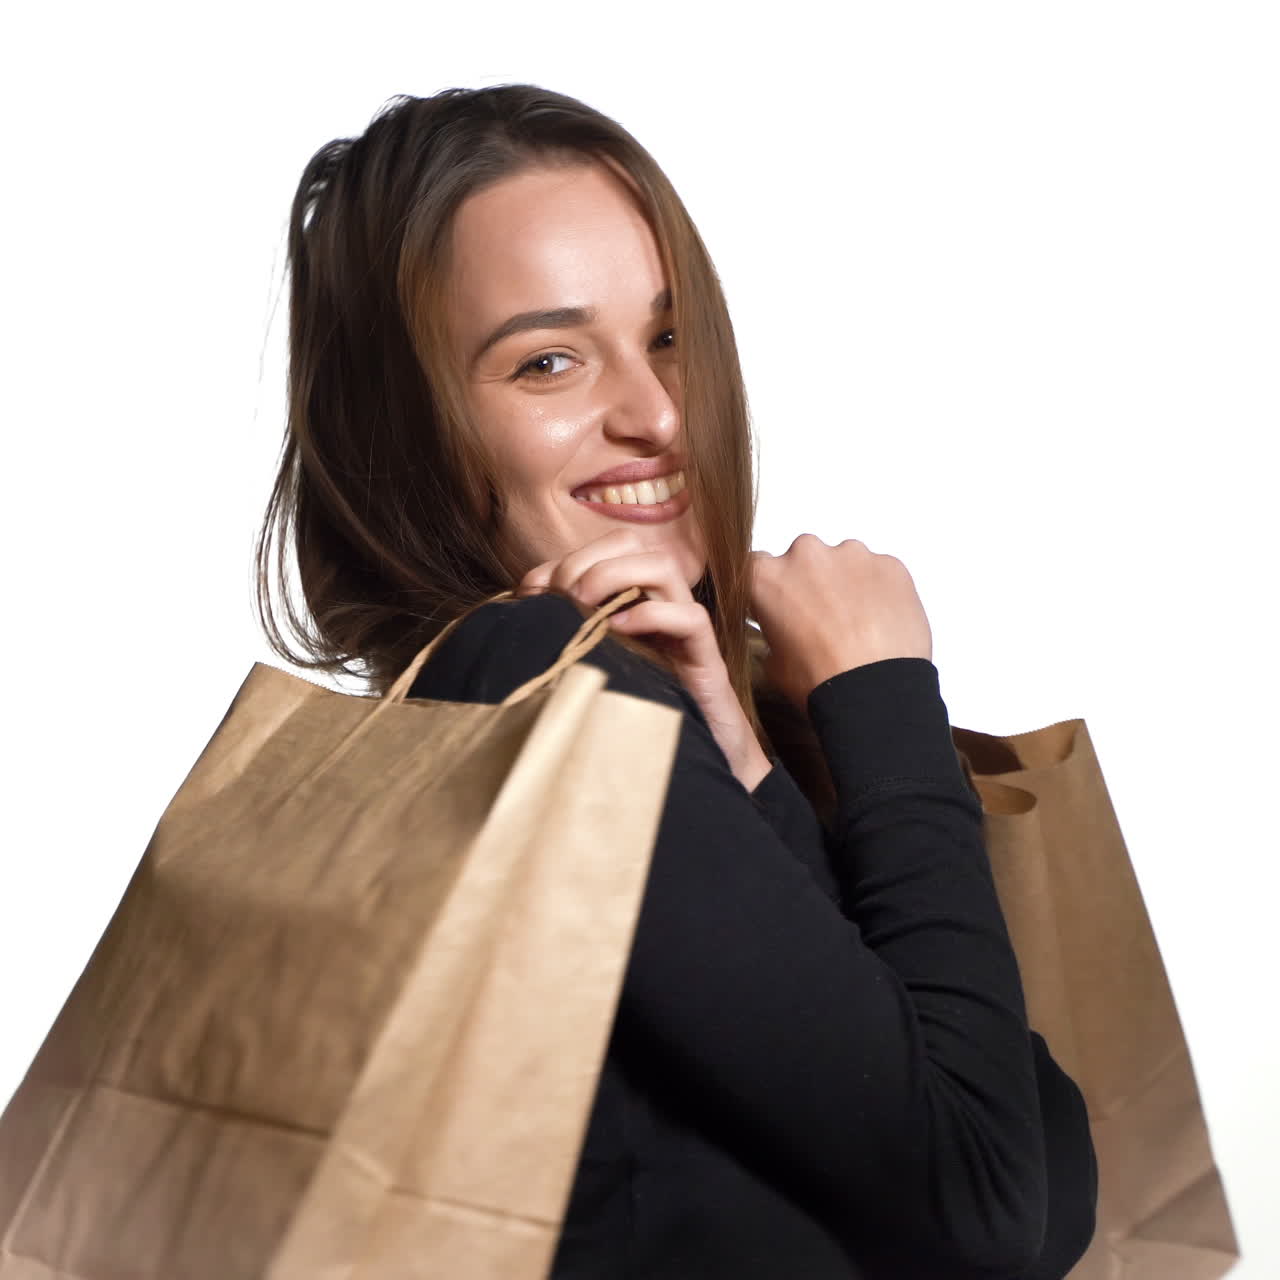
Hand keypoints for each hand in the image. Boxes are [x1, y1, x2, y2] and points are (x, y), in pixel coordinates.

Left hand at [517, 528, 772, 791]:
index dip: (566, 557)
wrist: (696, 760)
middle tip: (561, 593)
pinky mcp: (706, 658)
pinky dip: (652, 615)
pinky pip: (691, 618)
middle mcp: (662, 604)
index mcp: (635, 599)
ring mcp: (685, 629)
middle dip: (589, 559)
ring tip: (585, 601)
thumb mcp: (595, 664)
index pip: (607, 547)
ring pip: (665, 568)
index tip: (532, 588)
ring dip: (617, 574)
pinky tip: (619, 631)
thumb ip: (568, 629)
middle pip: (635, 546)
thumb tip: (527, 600)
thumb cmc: (639, 711)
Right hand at [748, 534, 932, 713]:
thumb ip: (773, 630)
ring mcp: (851, 553)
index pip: (756, 567)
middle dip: (810, 583)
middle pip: (803, 558)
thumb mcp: (773, 664)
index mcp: (767, 577)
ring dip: (845, 584)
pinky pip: (879, 571)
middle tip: (822, 620)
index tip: (778, 605)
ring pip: (843, 561)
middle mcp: (806, 554)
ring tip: (857, 624)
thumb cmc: (820, 682)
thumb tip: (786, 630)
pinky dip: (878, 590)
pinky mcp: (889, 563)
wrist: (875, 693)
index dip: (769, 589)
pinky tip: (881, 622)